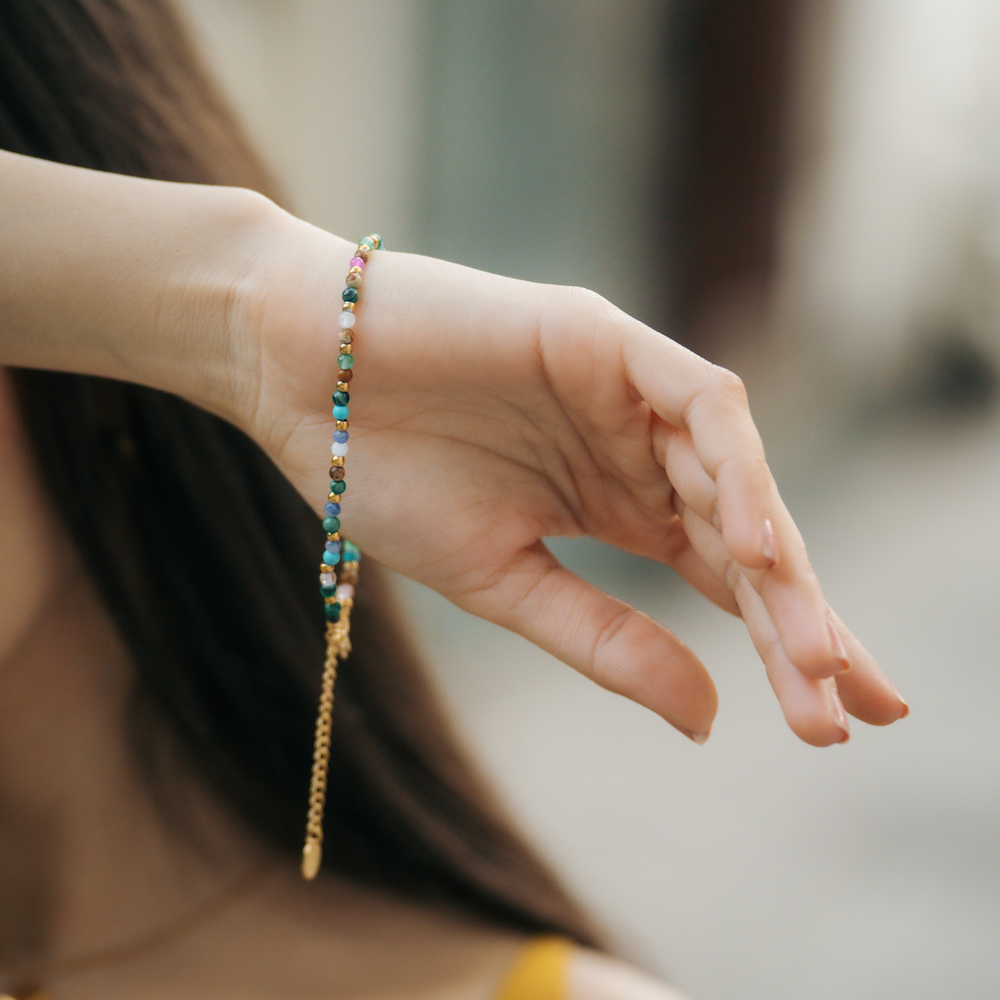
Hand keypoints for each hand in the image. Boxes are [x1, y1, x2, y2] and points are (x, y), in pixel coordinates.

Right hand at [234, 212, 907, 746]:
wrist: (302, 378)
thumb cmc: (383, 475)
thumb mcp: (503, 583)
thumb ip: (603, 641)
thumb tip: (711, 720)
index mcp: (617, 509)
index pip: (724, 584)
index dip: (780, 649)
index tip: (829, 726)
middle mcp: (639, 454)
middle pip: (749, 540)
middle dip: (803, 621)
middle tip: (851, 708)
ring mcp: (628, 395)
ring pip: (736, 477)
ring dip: (778, 563)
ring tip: (811, 656)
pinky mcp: (606, 339)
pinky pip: (698, 402)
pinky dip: (733, 469)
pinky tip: (752, 549)